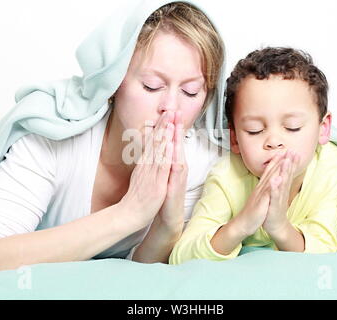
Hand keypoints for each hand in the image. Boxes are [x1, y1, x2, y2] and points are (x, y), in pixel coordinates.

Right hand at [120, 111, 174, 228]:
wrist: (129, 214)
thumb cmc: (137, 197)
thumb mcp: (140, 176)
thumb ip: (144, 164)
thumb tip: (147, 153)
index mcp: (145, 164)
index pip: (153, 142)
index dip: (160, 128)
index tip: (165, 115)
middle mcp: (147, 165)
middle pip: (155, 142)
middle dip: (163, 125)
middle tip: (169, 110)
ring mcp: (151, 173)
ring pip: (158, 150)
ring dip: (165, 134)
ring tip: (170, 120)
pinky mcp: (156, 183)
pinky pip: (161, 166)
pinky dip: (165, 153)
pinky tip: (169, 144)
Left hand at [157, 110, 187, 230]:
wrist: (169, 215)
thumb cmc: (165, 193)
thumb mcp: (162, 173)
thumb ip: (162, 159)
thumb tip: (159, 146)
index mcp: (173, 162)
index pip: (173, 141)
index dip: (173, 126)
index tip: (172, 111)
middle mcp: (177, 166)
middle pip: (177, 143)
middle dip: (177, 127)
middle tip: (176, 111)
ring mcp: (177, 175)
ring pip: (177, 153)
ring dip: (176, 139)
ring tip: (175, 124)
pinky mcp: (175, 184)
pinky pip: (175, 169)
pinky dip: (173, 158)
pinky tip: (172, 149)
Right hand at [232, 152, 284, 237]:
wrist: (244, 223)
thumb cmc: (253, 212)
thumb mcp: (260, 198)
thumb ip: (264, 189)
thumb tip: (268, 182)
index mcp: (261, 187)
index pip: (269, 172)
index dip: (277, 161)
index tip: (284, 152)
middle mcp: (261, 188)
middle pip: (271, 172)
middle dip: (279, 160)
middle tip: (287, 150)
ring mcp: (261, 195)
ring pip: (270, 180)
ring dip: (277, 169)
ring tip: (284, 159)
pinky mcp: (261, 203)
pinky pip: (268, 194)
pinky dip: (273, 186)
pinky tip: (277, 179)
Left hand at [263, 150, 299, 235]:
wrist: (275, 225)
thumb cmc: (275, 207)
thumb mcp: (278, 193)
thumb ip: (281, 182)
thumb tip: (284, 172)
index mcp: (282, 187)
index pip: (286, 172)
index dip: (290, 161)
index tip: (293, 150)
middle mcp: (282, 191)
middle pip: (287, 175)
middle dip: (290, 163)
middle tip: (294, 152)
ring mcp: (278, 198)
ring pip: (282, 183)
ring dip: (285, 172)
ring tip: (287, 161)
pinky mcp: (274, 205)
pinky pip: (274, 195)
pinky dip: (275, 187)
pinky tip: (275, 180)